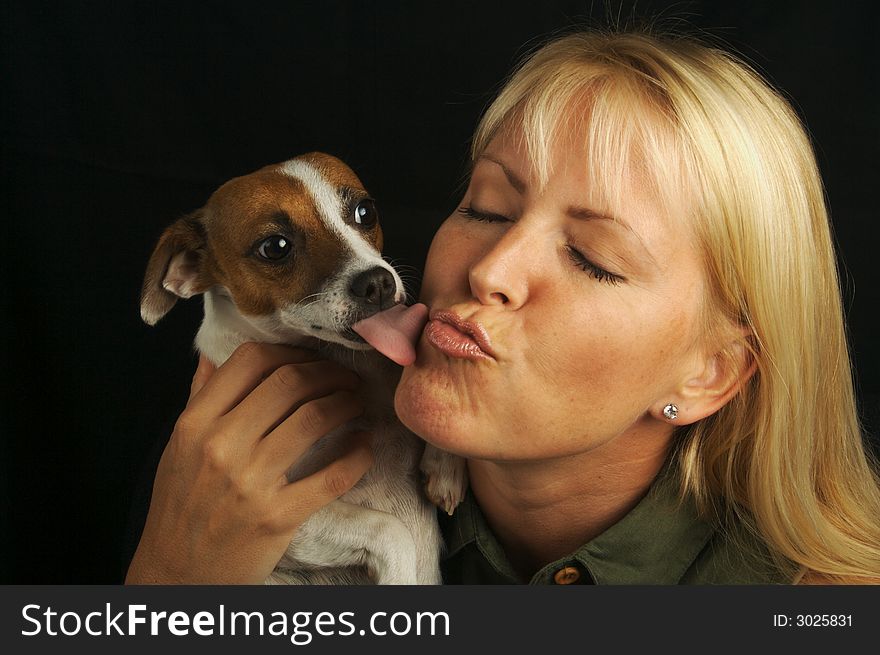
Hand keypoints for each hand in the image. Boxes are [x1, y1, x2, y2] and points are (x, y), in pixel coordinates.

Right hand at [125, 342, 373, 583]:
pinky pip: (334, 474)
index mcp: (195, 423)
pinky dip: (358, 454)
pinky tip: (363, 445)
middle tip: (347, 379)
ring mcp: (250, 482)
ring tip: (356, 405)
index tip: (312, 359)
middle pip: (291, 381)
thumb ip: (199, 399)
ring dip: (347, 404)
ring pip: (316, 418)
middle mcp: (221, 445)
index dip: (292, 351)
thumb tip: (213, 354)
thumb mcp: (177, 448)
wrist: (177, 574)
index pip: (251, 360)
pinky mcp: (279, 516)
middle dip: (329, 373)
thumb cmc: (181, 506)